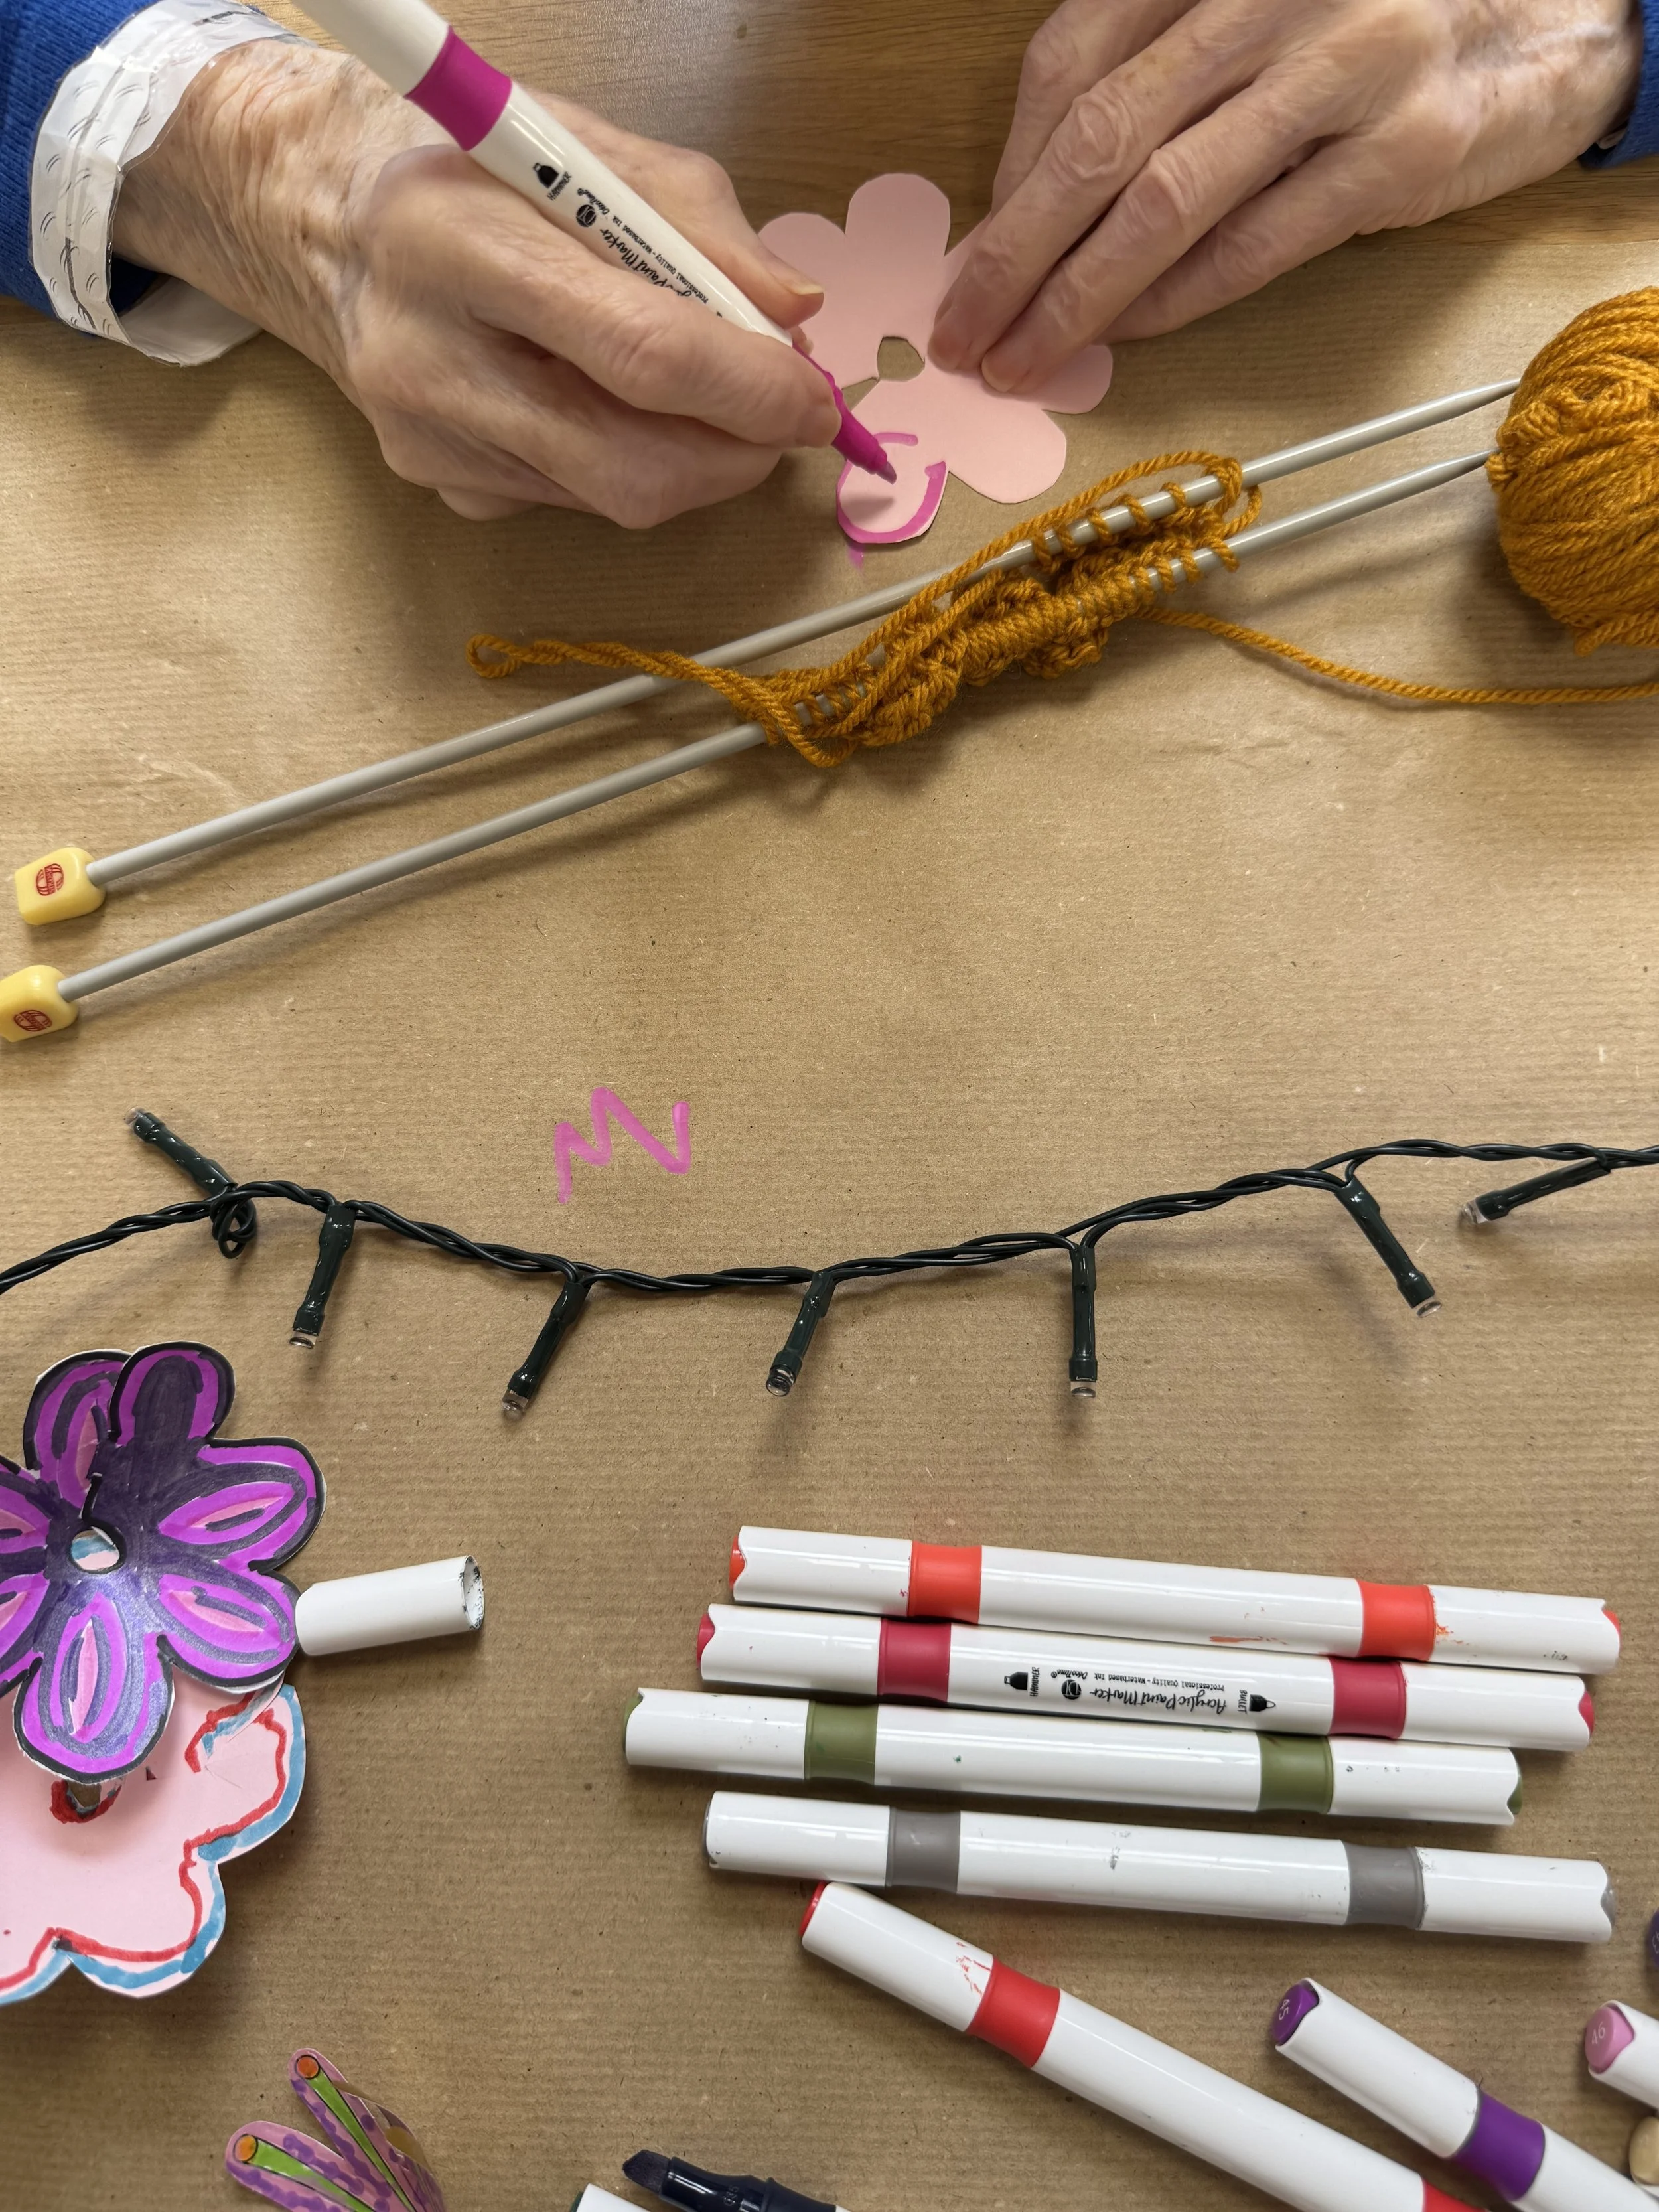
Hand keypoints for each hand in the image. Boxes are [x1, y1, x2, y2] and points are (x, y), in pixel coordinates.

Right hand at [114, 43, 837, 522]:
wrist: (319, 218)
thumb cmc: (466, 166)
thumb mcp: (581, 144)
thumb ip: (698, 225)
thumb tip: (794, 317)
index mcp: (461, 237)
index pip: (642, 353)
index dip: (751, 392)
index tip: (817, 398)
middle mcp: (431, 352)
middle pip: (631, 464)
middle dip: (735, 456)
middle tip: (781, 422)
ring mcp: (428, 435)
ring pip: (612, 499)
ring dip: (691, 463)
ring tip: (706, 401)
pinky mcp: (436, 483)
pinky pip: (572, 502)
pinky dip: (623, 464)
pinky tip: (605, 404)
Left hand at [929, 0, 1640, 387]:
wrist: (1552, 18)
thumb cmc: (1376, 24)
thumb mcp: (1257, 13)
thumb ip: (1159, 76)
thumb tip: (1036, 202)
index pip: (1071, 57)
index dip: (1006, 167)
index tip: (972, 251)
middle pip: (1100, 134)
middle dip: (1014, 250)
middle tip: (962, 331)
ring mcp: (1341, 72)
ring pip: (1167, 199)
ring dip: (1078, 297)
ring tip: (1024, 359)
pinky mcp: (1399, 154)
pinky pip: (1256, 244)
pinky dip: (1178, 298)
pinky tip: (1126, 335)